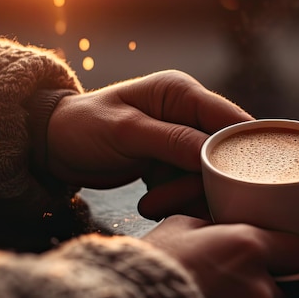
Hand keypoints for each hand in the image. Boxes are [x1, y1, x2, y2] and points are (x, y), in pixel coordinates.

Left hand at [46, 70, 252, 218]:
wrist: (57, 145)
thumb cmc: (84, 127)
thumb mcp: (126, 132)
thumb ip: (172, 141)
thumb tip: (215, 155)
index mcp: (181, 93)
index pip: (229, 119)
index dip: (241, 149)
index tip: (236, 180)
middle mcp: (190, 114)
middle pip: (223, 153)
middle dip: (201, 182)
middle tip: (165, 201)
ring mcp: (185, 140)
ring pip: (209, 175)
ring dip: (185, 196)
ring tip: (150, 205)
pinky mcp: (178, 163)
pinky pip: (193, 186)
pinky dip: (178, 200)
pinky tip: (152, 204)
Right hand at [142, 215, 298, 297]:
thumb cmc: (150, 270)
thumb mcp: (180, 226)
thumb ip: (214, 227)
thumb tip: (220, 229)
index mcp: (250, 249)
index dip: (288, 250)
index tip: (279, 250)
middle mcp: (259, 288)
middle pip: (285, 285)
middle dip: (266, 279)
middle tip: (237, 273)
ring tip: (211, 296)